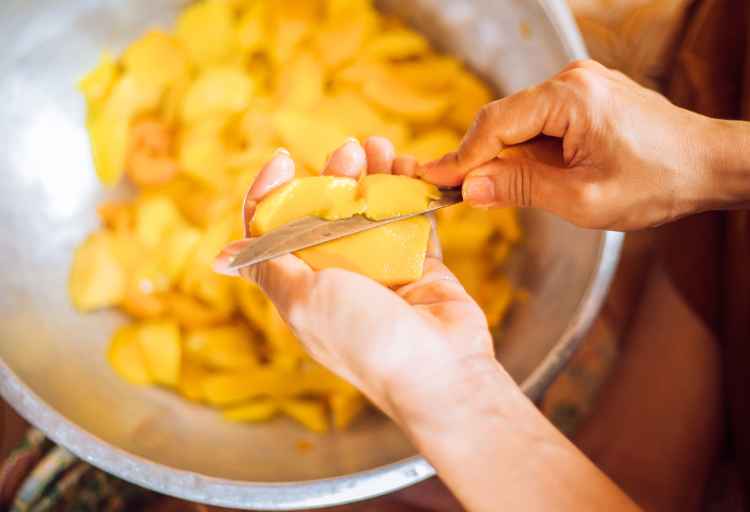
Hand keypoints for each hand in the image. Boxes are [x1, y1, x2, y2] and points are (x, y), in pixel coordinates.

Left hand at [214, 137, 494, 422]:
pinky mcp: (418, 264)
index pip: (271, 232)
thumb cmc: (366, 339)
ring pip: (369, 210)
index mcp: (300, 287)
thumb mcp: (303, 302)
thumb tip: (222, 257)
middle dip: (332, 175)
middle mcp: (336, 277)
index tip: (284, 161)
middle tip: (349, 151)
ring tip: (382, 146)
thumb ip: (269, 270)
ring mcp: (380, 269)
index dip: (269, 193)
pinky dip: (410, 191)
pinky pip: (411, 218)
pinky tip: (411, 167)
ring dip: (373, 174)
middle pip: (324, 212)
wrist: (440, 370)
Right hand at [421, 59, 748, 229]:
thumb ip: (521, 189)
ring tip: (493, 191)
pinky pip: (540, 123)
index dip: (460, 156)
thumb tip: (469, 187)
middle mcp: (572, 80)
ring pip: (520, 122)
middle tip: (452, 191)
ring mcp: (580, 86)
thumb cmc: (657, 182)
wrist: (709, 165)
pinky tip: (527, 176)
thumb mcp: (582, 199)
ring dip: (505, 157)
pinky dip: (526, 151)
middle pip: (503, 119)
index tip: (433, 181)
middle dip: (478, 157)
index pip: (495, 123)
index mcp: (571, 98)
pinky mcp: (585, 98)